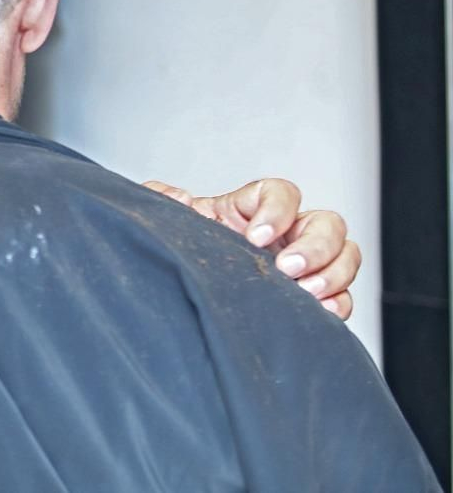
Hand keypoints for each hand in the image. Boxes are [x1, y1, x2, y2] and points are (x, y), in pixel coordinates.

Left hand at [143, 177, 360, 319]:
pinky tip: (320, 313)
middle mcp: (285, 233)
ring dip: (333, 273)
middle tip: (287, 268)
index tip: (254, 236)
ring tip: (306, 293)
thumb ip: (159, 199)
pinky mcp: (310, 296)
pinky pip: (343, 296)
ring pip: (344, 255)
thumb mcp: (160, 221)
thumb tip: (178, 197)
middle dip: (315, 246)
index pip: (281, 192)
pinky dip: (339, 303)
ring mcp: (303, 264)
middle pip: (327, 223)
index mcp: (250, 210)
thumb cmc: (178, 250)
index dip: (277, 209)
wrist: (179, 291)